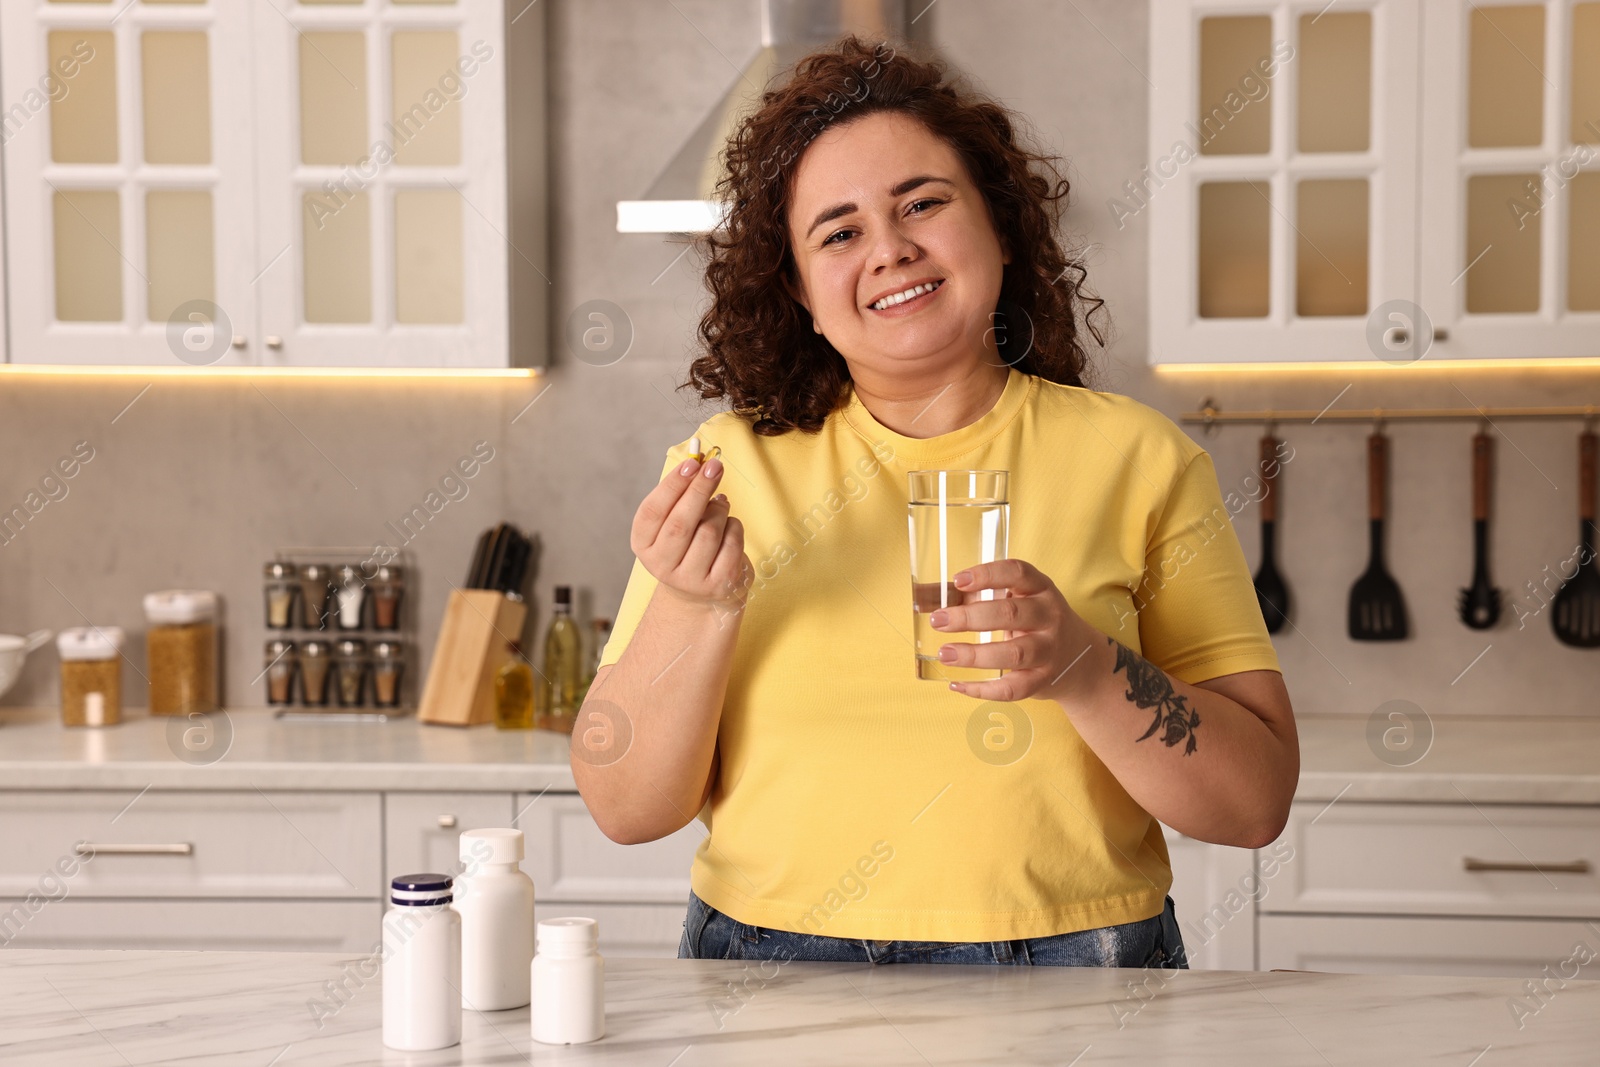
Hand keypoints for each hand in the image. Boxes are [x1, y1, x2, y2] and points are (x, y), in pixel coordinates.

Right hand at [630, 455, 750, 609]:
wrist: (701, 591)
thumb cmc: (688, 544)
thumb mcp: (675, 520)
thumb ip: (681, 494)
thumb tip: (700, 463)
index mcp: (643, 545)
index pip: (653, 511)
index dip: (672, 485)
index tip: (692, 464)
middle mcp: (661, 565)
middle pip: (681, 522)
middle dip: (700, 489)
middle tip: (715, 466)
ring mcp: (690, 579)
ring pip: (709, 531)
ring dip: (720, 509)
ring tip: (721, 504)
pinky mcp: (718, 585)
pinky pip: (731, 543)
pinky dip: (734, 526)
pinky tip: (729, 527)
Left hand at [931, 558, 1106, 702]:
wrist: (1080, 659)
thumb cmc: (1036, 622)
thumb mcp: (1020, 600)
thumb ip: (978, 596)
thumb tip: (924, 597)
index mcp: (1040, 589)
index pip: (1017, 573)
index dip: (988, 574)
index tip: (958, 580)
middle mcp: (1049, 617)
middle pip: (1010, 614)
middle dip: (970, 617)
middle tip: (938, 621)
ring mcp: (1049, 650)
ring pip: (1012, 653)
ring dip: (975, 655)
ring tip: (945, 653)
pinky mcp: (1043, 680)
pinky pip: (1013, 688)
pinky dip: (983, 690)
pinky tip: (957, 685)